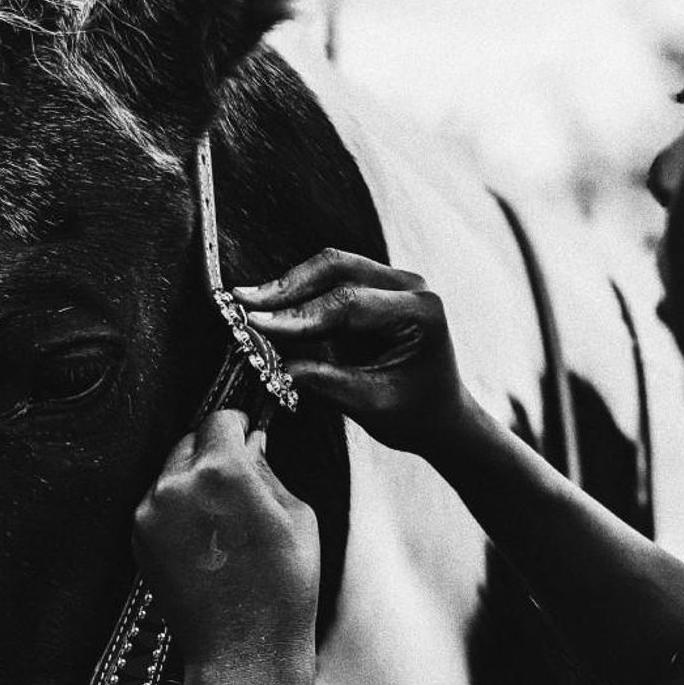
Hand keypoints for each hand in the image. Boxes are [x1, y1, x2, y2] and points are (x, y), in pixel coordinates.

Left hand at [133, 410, 318, 683]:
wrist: (243, 653)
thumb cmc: (282, 590)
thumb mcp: (297, 516)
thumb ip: (268, 470)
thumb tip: (251, 445)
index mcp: (221, 472)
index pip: (220, 418)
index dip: (238, 424)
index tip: (248, 434)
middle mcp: (176, 485)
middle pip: (191, 442)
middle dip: (214, 453)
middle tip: (239, 482)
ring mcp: (151, 513)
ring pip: (171, 473)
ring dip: (193, 481)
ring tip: (223, 521)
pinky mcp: (139, 539)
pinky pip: (158, 504)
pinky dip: (177, 510)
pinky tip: (205, 542)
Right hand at [235, 249, 472, 453]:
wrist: (440, 416)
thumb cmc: (413, 415)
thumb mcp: (368, 405)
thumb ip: (322, 381)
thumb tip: (270, 364)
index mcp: (418, 313)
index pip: (347, 303)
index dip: (297, 315)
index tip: (256, 325)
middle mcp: (409, 286)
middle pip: (337, 269)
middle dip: (287, 287)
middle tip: (243, 302)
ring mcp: (393, 283)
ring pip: (331, 268)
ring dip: (289, 286)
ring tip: (249, 303)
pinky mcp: (375, 289)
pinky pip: (332, 281)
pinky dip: (300, 294)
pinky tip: (269, 308)